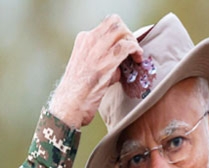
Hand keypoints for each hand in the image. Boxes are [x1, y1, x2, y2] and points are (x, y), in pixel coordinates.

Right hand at [49, 14, 143, 128]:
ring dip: (134, 42)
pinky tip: (138, 60)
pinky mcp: (106, 62)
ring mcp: (97, 50)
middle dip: (129, 34)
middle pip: (116, 23)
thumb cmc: (80, 93)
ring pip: (123, 31)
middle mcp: (89, 40)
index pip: (107, 25)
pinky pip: (128, 46)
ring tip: (136, 56)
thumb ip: (104, 61)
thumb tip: (122, 63)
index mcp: (83, 40)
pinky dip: (136, 51)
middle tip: (133, 50)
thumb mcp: (89, 69)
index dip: (121, 34)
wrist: (70, 104)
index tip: (127, 47)